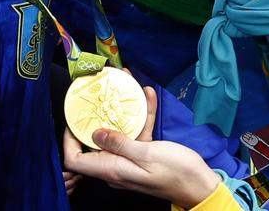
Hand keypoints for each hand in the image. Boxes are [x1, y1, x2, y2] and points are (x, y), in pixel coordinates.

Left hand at [63, 87, 220, 207]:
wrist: (199, 185)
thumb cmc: (175, 172)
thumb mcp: (147, 155)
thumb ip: (120, 144)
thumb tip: (95, 134)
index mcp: (112, 169)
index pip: (76, 159)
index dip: (70, 140)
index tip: (74, 118)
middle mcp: (116, 165)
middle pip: (97, 141)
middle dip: (98, 116)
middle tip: (101, 92)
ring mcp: (130, 159)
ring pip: (119, 133)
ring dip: (124, 110)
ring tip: (127, 85)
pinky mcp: (145, 154)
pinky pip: (137, 133)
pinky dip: (142, 116)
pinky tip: (149, 96)